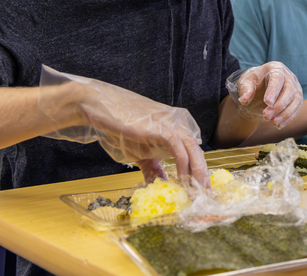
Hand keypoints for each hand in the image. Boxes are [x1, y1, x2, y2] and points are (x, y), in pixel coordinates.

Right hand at [38, 66, 208, 185]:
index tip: (203, 193)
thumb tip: (159, 185)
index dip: (200, 174)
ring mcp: (170, 125)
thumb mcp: (140, 153)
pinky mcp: (160, 127)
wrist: (101, 109)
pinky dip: (182, 165)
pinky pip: (178, 148)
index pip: (194, 154)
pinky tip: (182, 180)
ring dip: (197, 173)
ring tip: (196, 192)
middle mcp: (177, 127)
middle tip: (205, 197)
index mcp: (175, 132)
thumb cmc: (119, 128)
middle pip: (198, 154)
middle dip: (203, 177)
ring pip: (193, 150)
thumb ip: (152, 168)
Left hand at [227, 62, 302, 128]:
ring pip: (296, 100)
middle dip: (279, 105)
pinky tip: (278, 125)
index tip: (267, 103)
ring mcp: (295, 87)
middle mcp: (289, 77)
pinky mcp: (297, 98)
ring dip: (285, 114)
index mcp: (276, 68)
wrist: (261, 86)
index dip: (273, 91)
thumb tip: (245, 99)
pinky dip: (288, 118)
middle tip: (266, 116)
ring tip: (273, 123)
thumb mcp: (246, 82)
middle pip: (289, 91)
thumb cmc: (254, 82)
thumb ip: (245, 89)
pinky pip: (296, 108)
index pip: (277, 78)